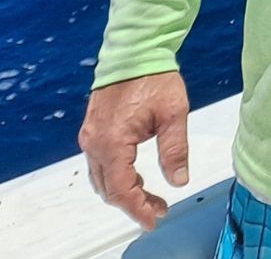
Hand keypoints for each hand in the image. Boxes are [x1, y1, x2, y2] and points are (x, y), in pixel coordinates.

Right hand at [79, 70, 190, 230]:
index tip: (154, 219)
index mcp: (112, 142)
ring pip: (102, 178)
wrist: (134, 51)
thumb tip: (179, 180)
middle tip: (158, 209)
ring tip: (150, 196)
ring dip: (123, 191)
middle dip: (133, 203)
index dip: (138, 208)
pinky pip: (100, 164)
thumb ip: (175, 149)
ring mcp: (90, 136)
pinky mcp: (92, 130)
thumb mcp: (174, 113)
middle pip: (109, 188)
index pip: (121, 189)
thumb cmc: (154, 77)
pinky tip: (136, 176)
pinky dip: (116, 176)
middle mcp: (95, 143)